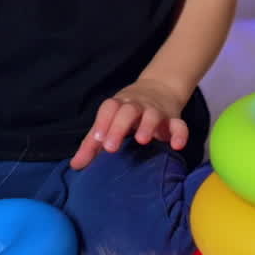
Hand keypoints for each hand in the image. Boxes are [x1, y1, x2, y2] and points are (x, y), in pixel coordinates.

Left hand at [69, 78, 188, 169]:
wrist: (160, 89)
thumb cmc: (126, 113)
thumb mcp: (109, 122)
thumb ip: (92, 144)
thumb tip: (75, 166)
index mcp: (119, 105)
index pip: (109, 108)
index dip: (103, 123)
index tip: (98, 141)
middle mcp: (138, 106)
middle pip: (128, 110)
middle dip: (119, 127)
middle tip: (111, 148)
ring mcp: (157, 111)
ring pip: (153, 115)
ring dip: (147, 126)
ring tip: (142, 140)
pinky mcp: (174, 120)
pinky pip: (179, 125)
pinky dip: (180, 133)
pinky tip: (176, 146)